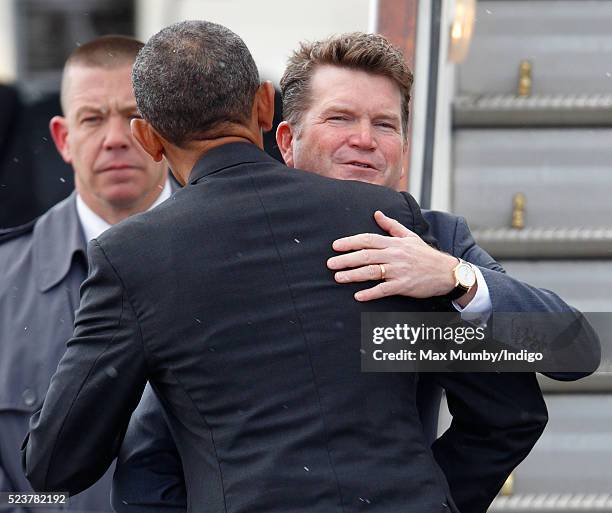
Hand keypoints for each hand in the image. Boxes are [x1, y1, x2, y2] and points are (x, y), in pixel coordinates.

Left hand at [327, 210, 459, 301]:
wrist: (446, 272)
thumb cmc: (425, 255)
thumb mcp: (410, 236)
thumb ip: (391, 226)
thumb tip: (376, 214)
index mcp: (394, 243)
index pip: (368, 239)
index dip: (350, 242)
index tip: (335, 246)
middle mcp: (394, 255)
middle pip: (366, 256)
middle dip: (346, 259)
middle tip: (330, 263)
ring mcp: (399, 271)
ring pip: (372, 272)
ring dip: (353, 275)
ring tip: (338, 278)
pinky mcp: (403, 286)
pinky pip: (384, 289)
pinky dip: (370, 293)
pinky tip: (358, 296)